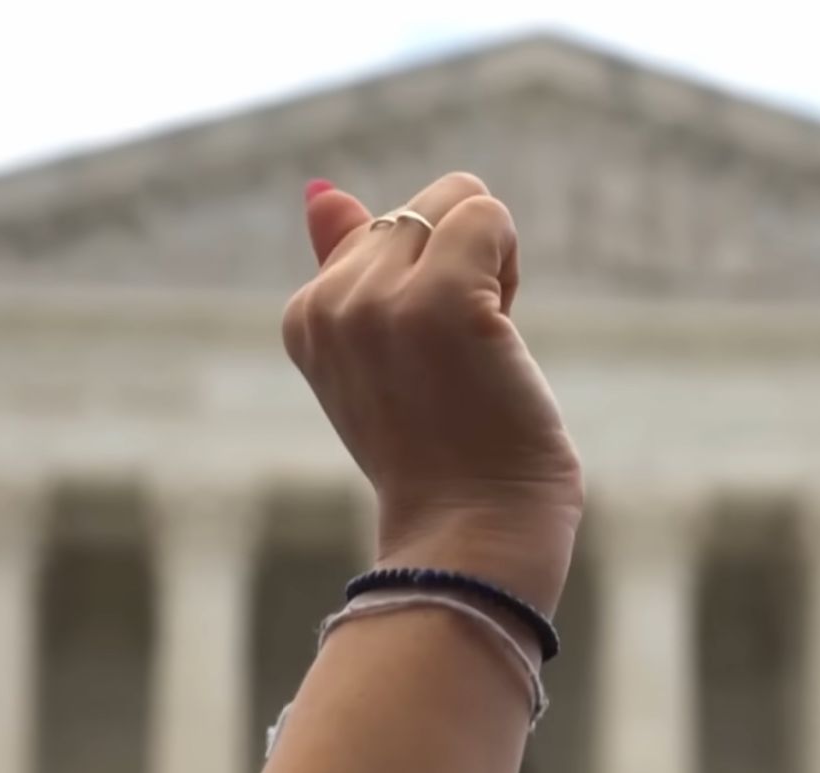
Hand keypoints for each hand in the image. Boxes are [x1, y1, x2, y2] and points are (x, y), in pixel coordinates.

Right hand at [284, 173, 582, 611]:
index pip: (387, 228)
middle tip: (463, 356)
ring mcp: (379, 301)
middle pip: (426, 204)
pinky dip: (513, 264)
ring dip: (495, 262)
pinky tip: (500, 337)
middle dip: (465, 262)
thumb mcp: (377, 354)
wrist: (470, 534)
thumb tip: (320, 191)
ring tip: (481, 347)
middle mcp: (330, 301)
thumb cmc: (441, 456)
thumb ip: (346, 265)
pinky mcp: (439, 301)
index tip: (430, 360)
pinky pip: (491, 217)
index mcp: (306, 314)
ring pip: (462, 200)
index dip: (431, 283)